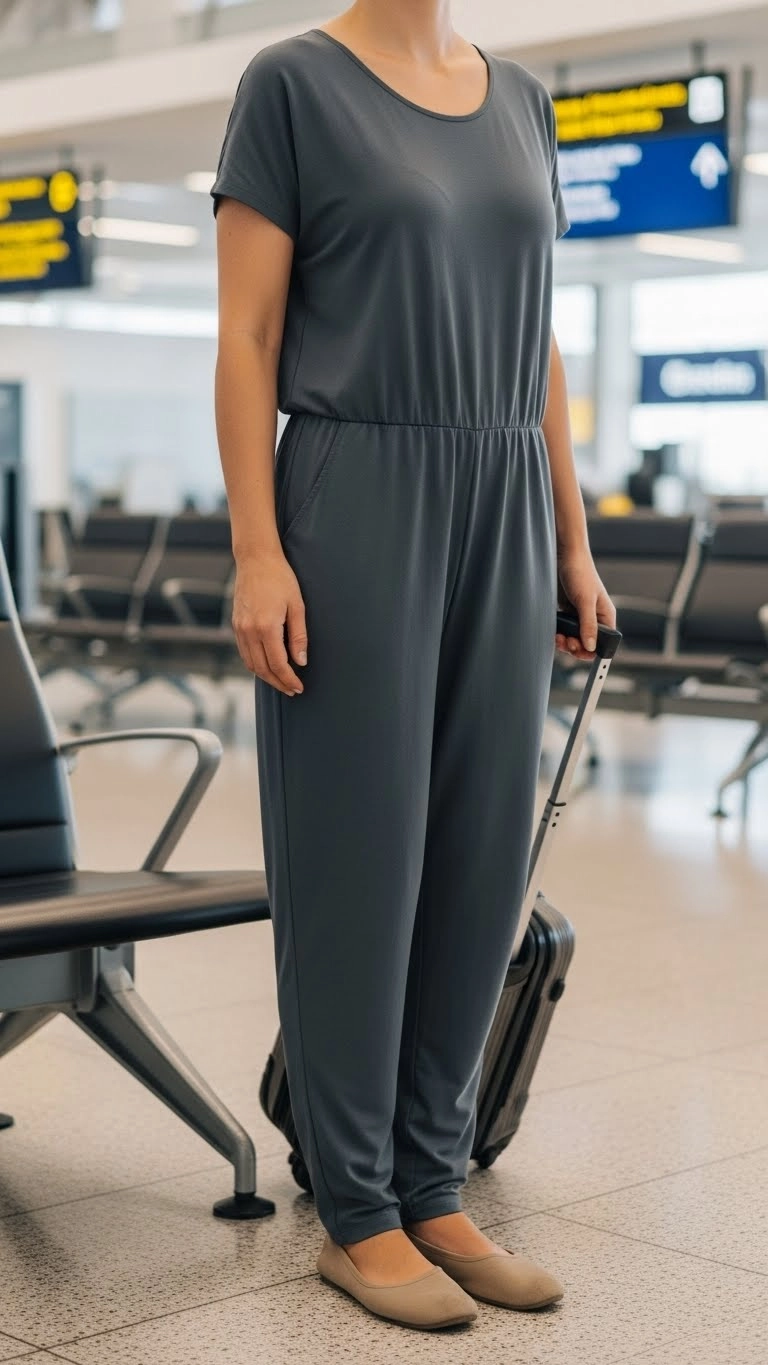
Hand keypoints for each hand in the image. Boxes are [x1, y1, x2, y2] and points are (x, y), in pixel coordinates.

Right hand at [232, 550, 307, 694]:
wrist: (256, 560)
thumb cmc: (280, 579)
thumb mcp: (297, 605)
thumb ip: (299, 636)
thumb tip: (300, 662)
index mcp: (266, 627)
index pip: (278, 664)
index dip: (289, 679)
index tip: (298, 687)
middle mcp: (249, 631)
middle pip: (263, 668)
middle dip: (278, 682)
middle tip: (291, 689)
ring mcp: (239, 628)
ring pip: (250, 663)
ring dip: (266, 676)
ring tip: (281, 681)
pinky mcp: (235, 624)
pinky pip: (244, 652)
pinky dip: (255, 664)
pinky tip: (267, 665)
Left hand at [555, 546, 616, 661]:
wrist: (564, 555)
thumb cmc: (580, 573)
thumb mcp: (585, 601)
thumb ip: (588, 625)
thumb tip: (591, 647)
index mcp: (605, 616)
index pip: (603, 643)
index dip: (590, 651)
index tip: (577, 650)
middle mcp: (594, 618)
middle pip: (586, 644)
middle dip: (575, 646)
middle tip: (565, 641)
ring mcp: (579, 616)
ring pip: (574, 638)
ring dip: (565, 642)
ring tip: (558, 637)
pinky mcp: (567, 612)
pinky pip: (564, 630)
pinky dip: (559, 633)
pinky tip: (555, 631)